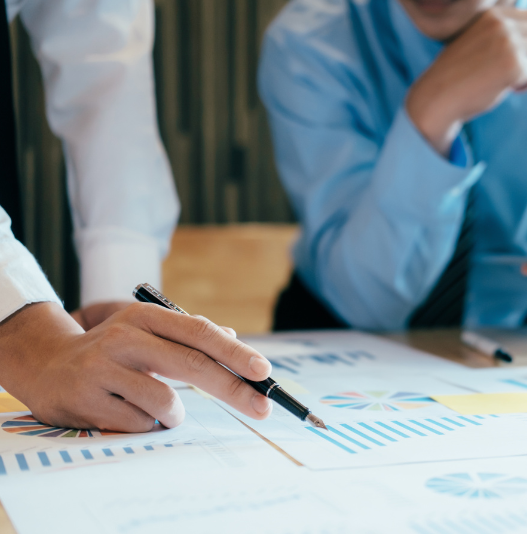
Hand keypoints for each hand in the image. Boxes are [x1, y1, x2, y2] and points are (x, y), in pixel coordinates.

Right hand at [0, 302, 272, 432]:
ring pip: (166, 402)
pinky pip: (138, 424)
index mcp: (146, 317)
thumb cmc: (115, 349)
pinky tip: (127, 410)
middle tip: (262, 407)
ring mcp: (103, 368)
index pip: (199, 332)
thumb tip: (234, 339)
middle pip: (191, 364)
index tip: (263, 371)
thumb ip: (190, 336)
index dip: (234, 353)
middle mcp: (125, 337)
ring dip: (175, 413)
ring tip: (163, 408)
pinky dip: (146, 423)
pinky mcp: (86, 399)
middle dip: (233, 389)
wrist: (50, 363)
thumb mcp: (149, 331)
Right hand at [407, 7, 526, 154]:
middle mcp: (501, 25)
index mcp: (492, 16)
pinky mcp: (514, 66)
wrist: (435, 98)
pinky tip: (510, 90)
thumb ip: (498, 34)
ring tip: (513, 81)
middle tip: (518, 72)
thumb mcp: (474, 42)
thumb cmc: (453, 77)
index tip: (517, 57)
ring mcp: (508, 44)